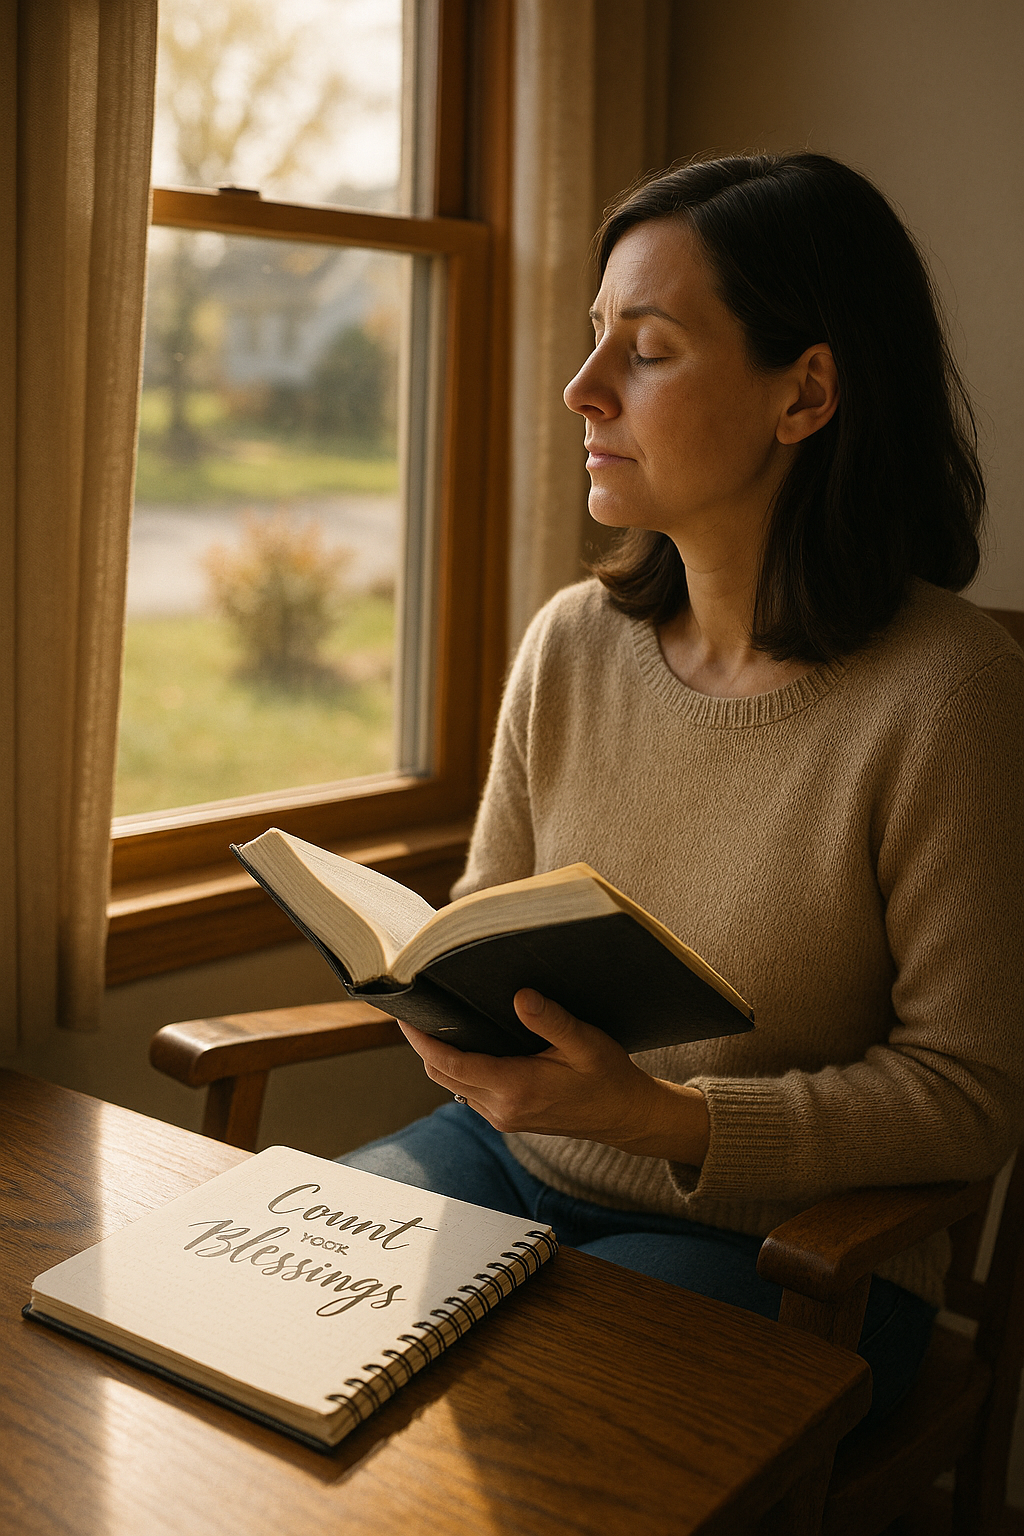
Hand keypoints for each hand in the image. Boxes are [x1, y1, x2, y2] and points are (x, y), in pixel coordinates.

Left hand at [398, 989, 710, 1166]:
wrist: (624, 1116)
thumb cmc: (608, 1077)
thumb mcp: (586, 1043)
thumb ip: (552, 1021)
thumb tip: (520, 996)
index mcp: (516, 1088)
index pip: (452, 1063)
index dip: (424, 1040)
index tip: (406, 1017)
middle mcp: (502, 1108)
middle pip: (443, 1075)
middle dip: (425, 1045)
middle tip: (416, 1011)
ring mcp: (503, 1117)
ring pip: (453, 1085)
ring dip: (440, 1058)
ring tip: (436, 1023)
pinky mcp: (508, 1118)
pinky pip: (469, 1092)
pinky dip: (458, 1070)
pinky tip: (466, 1045)